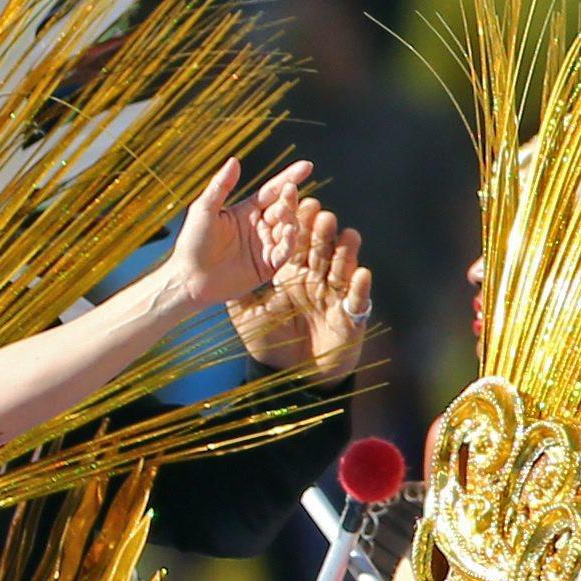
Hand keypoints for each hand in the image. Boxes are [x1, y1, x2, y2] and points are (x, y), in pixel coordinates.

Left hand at [164, 158, 310, 309]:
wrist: (189, 279)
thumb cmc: (192, 244)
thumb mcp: (204, 209)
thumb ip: (221, 186)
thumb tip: (234, 160)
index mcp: (247, 211)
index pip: (273, 191)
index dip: (289, 178)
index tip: (306, 166)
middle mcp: (259, 227)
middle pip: (283, 208)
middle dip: (290, 199)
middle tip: (290, 191)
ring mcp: (264, 246)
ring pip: (287, 229)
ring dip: (291, 220)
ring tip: (285, 216)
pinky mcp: (266, 266)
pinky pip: (284, 253)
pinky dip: (289, 243)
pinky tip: (288, 233)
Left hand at [227, 202, 372, 384]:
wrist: (289, 378)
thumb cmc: (268, 346)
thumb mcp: (245, 316)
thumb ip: (236, 289)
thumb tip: (220, 263)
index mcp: (290, 273)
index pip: (294, 242)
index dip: (296, 224)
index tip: (295, 202)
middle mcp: (314, 280)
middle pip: (319, 250)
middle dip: (321, 232)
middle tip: (321, 214)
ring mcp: (333, 296)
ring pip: (341, 268)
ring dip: (344, 253)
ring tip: (347, 235)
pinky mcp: (349, 317)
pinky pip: (356, 301)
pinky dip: (359, 288)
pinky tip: (360, 274)